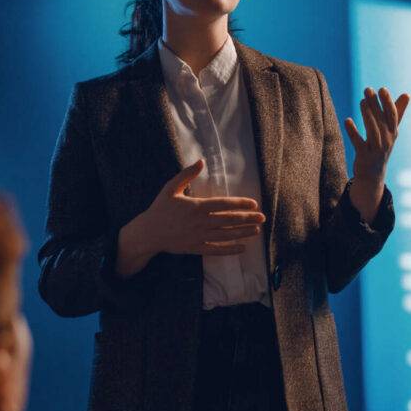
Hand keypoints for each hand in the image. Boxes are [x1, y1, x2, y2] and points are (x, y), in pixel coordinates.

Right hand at [116, 159, 265, 277]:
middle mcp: (200, 222)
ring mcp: (199, 236)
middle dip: (247, 219)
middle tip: (262, 218)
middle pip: (229, 220)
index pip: (224, 204)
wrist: (148, 233)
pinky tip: (242, 248)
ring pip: (226, 235)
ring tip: (257, 230)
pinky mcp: (196, 248)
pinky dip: (230, 249)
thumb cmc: (160, 208)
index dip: (240, 203)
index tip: (253, 203)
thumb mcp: (170, 188)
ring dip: (243, 233)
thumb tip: (201, 161)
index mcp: (196, 206)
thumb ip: (187, 174)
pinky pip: (216, 250)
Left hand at [343, 87, 409, 221]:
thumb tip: (407, 94)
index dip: (388, 102)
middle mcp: (387, 140)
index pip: (392, 115)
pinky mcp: (364, 156)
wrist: (373, 175)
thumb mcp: (391, 131)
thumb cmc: (382, 147)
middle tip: (368, 89)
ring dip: (367, 115)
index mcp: (393, 132)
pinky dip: (353, 132)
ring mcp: (376, 149)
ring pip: (373, 130)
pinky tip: (347, 120)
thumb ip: (398, 112)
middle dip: (376, 104)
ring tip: (362, 100)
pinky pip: (358, 143)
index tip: (382, 89)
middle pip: (382, 120)